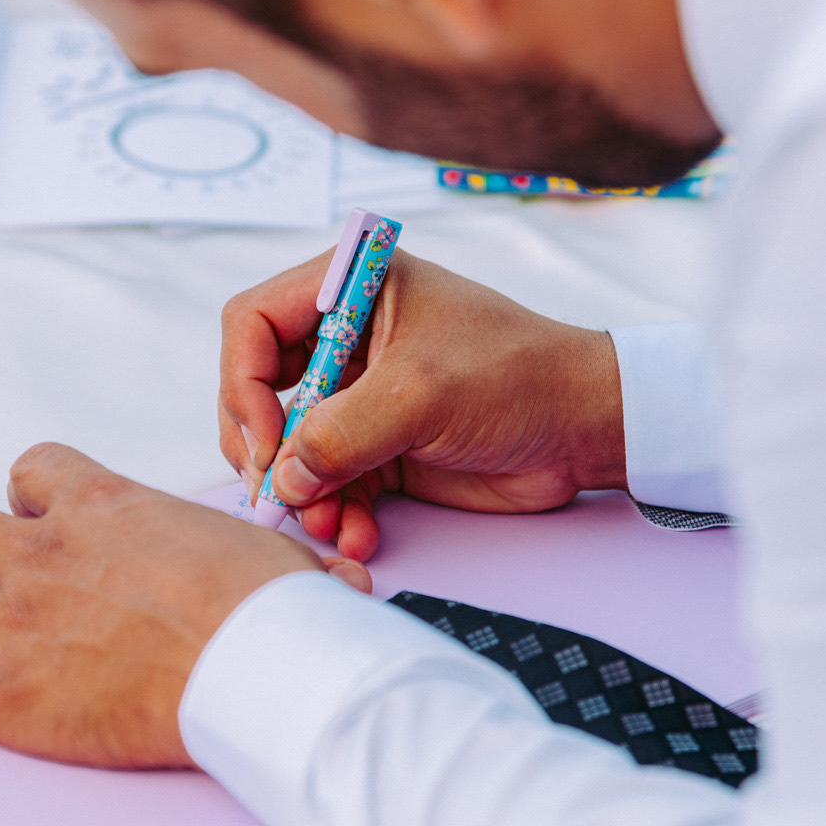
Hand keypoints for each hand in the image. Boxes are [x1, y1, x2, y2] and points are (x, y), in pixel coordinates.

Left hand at [0, 444, 368, 767]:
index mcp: (106, 508)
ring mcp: (16, 624)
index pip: (36, 470)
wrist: (261, 665)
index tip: (33, 507)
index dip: (27, 489)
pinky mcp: (4, 699)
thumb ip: (283, 560)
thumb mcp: (283, 560)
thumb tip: (340, 581)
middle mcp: (44, 554)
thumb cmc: (279, 610)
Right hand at [219, 251, 626, 561]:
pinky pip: (330, 483)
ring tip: (330, 524)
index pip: (252, 323)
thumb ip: (340, 435)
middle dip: (266, 450)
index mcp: (350, 290)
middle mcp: (346, 338)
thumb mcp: (419, 395)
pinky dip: (336, 512)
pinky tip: (359, 535)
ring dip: (302, 493)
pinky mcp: (379, 446)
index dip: (242, 383)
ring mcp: (360, 396)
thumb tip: (283, 479)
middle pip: (260, 391)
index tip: (267, 439)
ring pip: (291, 448)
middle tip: (277, 494)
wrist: (583, 427)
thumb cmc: (517, 376)